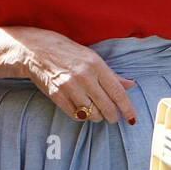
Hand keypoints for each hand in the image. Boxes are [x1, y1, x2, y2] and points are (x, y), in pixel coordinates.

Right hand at [8, 26, 137, 123]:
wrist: (37, 50)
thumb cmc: (68, 52)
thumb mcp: (92, 58)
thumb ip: (112, 74)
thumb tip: (131, 85)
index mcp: (96, 65)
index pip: (117, 92)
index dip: (127, 108)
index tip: (132, 119)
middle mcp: (84, 76)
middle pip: (106, 106)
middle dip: (113, 116)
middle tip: (113, 117)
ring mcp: (69, 87)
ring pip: (92, 114)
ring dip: (97, 117)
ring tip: (97, 112)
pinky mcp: (57, 95)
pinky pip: (76, 115)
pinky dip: (82, 116)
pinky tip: (83, 110)